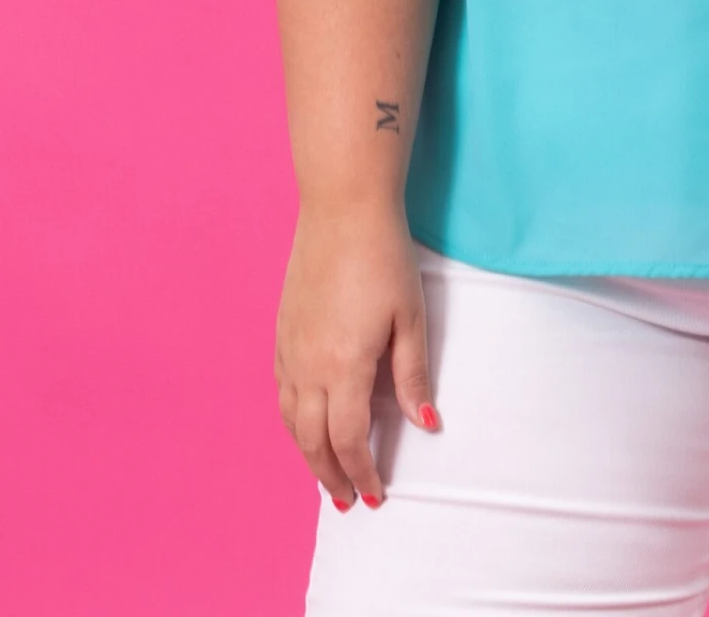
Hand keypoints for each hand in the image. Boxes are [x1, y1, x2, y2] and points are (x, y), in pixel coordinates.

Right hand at [275, 200, 439, 510]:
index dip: (361, 472)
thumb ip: (413, 375)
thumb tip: (426, 424)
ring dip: (307, 452)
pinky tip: (307, 420)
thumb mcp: (411, 317)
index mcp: (343, 366)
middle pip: (311, 440)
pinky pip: (282, 390)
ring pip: (290, 419)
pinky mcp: (281, 330)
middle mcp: (307, 365)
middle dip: (329, 476)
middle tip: (346, 501)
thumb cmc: (384, 257)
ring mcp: (289, 347)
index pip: (348, 439)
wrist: (342, 208)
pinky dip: (294, 418)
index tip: (374, 495)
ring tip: (325, 472)